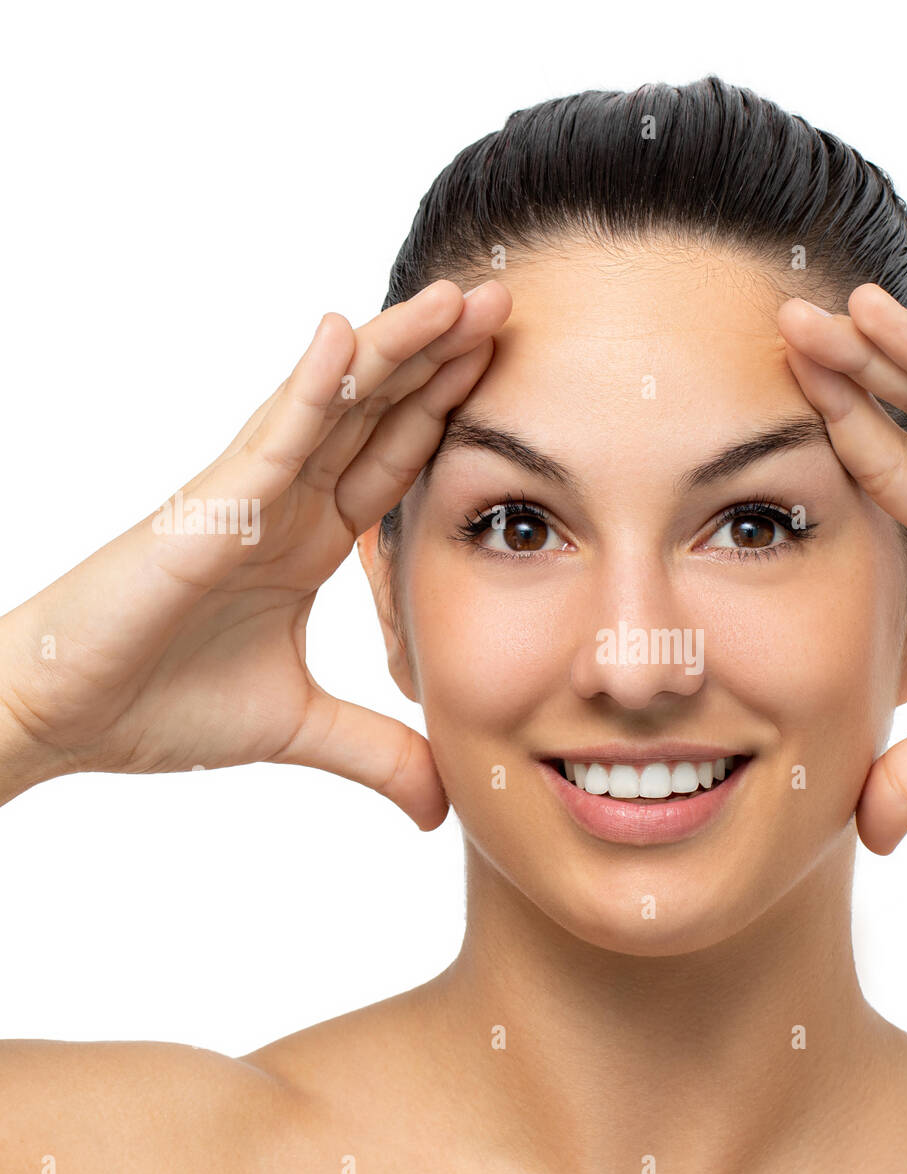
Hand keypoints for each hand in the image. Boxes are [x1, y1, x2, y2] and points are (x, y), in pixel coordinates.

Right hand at [0, 280, 511, 826]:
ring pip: (335, 407)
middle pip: (378, 414)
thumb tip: (440, 805)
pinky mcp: (206, 510)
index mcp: (309, 540)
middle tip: (505, 304)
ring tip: (456, 298)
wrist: (60, 716)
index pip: (395, 462)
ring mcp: (247, 496)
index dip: (448, 416)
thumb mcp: (301, 730)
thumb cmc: (157, 703)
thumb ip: (376, 754)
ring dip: (396, 351)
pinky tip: (348, 337)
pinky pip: (270, 440)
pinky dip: (310, 389)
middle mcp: (285, 503)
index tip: (511, 377)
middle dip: (440, 360)